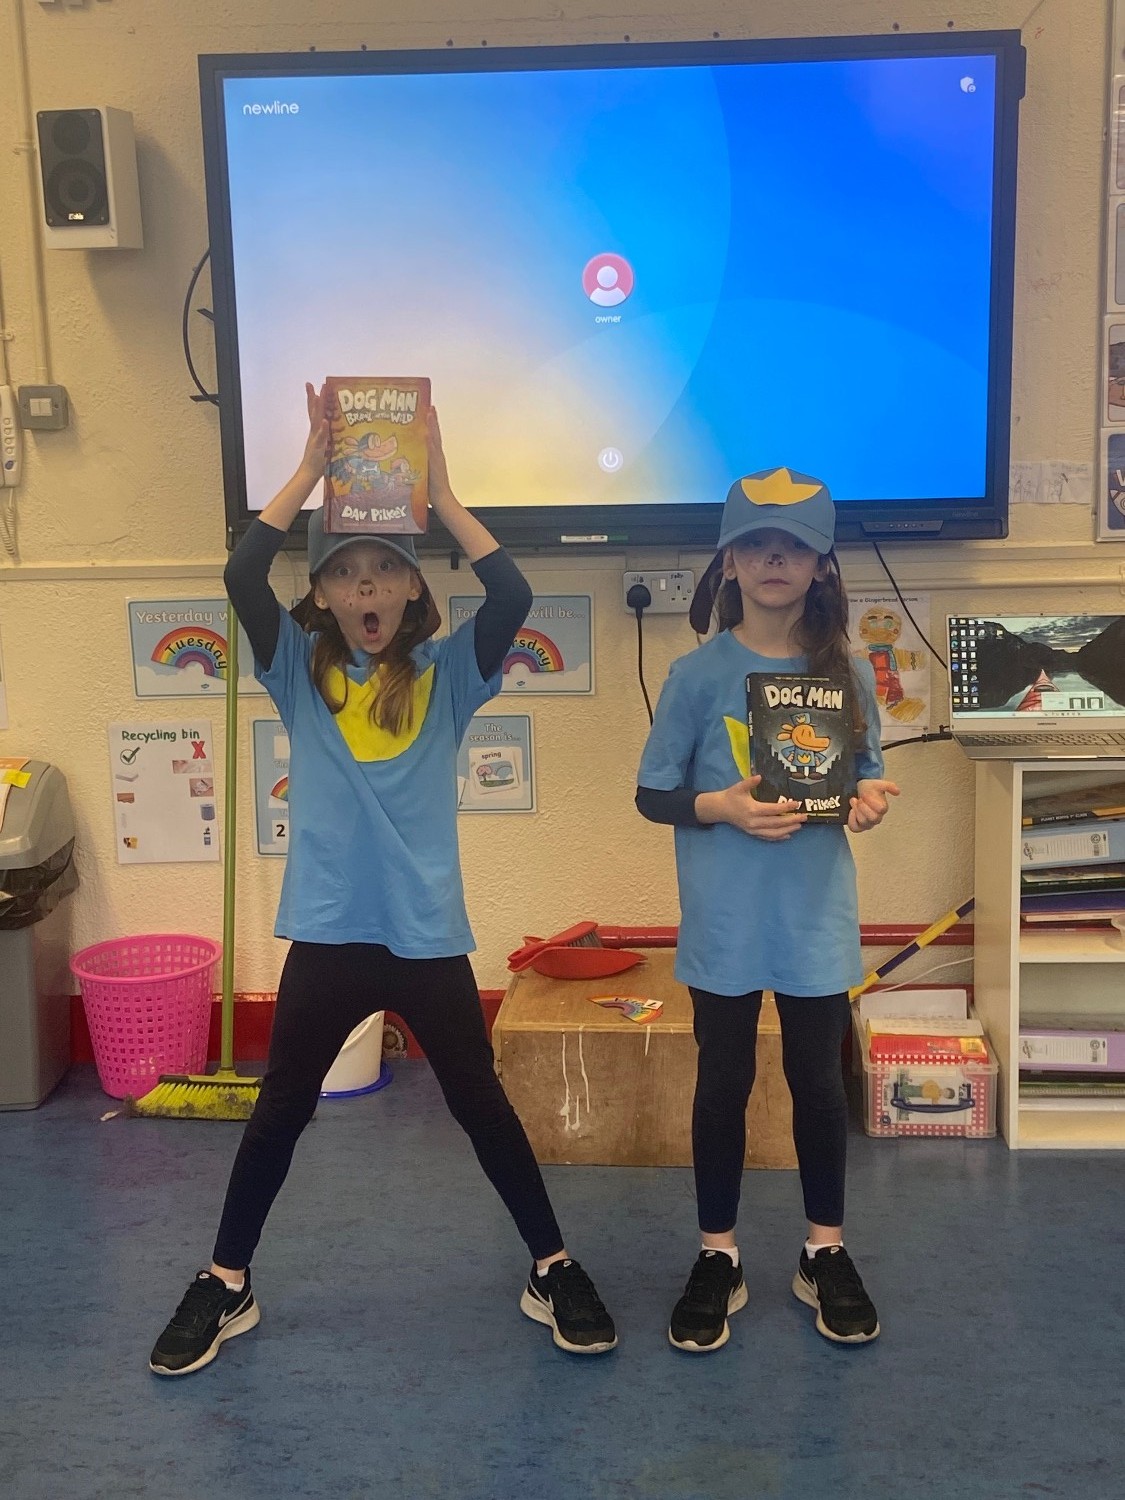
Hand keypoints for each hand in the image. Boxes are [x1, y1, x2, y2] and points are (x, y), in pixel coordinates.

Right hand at [298, 381, 328, 480]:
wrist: (309, 473)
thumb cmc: (320, 461)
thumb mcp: (327, 445)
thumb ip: (331, 436)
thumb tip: (339, 430)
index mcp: (317, 431)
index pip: (315, 411)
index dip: (315, 399)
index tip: (317, 386)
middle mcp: (314, 432)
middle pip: (314, 411)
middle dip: (315, 397)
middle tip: (318, 384)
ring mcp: (315, 438)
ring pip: (316, 420)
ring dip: (318, 408)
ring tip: (319, 395)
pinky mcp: (317, 447)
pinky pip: (320, 437)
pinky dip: (322, 429)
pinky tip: (325, 421)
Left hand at [425, 404, 455, 518]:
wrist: (441, 500)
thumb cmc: (430, 490)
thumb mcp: (419, 473)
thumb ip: (414, 464)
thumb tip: (400, 459)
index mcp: (432, 456)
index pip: (431, 436)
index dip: (429, 423)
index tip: (426, 411)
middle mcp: (436, 455)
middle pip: (434, 433)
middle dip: (432, 419)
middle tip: (429, 406)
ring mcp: (438, 459)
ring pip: (435, 438)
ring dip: (432, 425)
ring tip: (429, 412)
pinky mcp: (437, 465)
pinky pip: (433, 450)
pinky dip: (431, 441)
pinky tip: (428, 432)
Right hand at [707, 776, 806, 840]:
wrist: (720, 809)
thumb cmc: (731, 796)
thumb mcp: (739, 787)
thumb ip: (750, 781)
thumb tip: (760, 776)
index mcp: (753, 809)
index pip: (774, 809)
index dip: (786, 807)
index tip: (797, 804)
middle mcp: (755, 822)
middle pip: (777, 823)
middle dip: (792, 820)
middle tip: (804, 817)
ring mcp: (753, 829)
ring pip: (774, 833)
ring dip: (788, 830)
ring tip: (799, 826)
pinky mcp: (752, 833)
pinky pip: (767, 837)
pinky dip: (778, 837)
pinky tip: (787, 835)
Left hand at [847, 778, 899, 832]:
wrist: (858, 790)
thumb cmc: (869, 789)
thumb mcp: (878, 784)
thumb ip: (888, 786)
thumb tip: (898, 791)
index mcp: (883, 808)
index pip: (881, 809)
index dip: (871, 800)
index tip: (866, 794)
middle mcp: (877, 818)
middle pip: (873, 818)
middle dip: (863, 807)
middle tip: (860, 799)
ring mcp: (868, 823)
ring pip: (863, 822)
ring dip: (856, 810)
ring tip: (854, 801)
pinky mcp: (859, 826)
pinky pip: (854, 828)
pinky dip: (851, 819)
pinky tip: (851, 810)